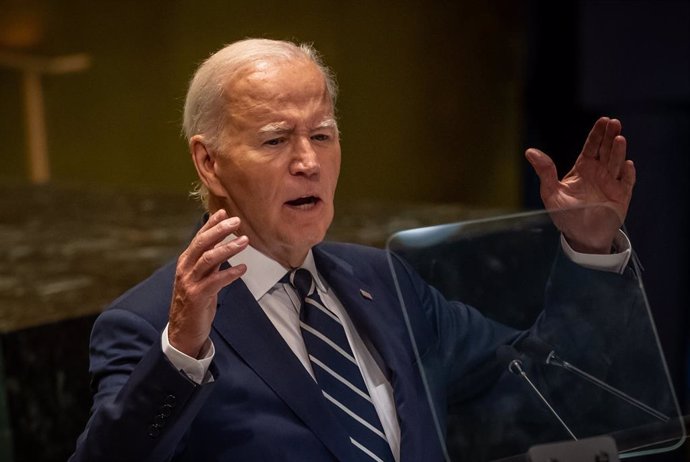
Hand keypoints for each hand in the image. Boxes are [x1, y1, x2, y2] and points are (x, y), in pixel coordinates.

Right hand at [168, 209, 248, 357]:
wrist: (183, 331)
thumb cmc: (195, 302)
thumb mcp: (201, 278)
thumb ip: (210, 262)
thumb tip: (223, 244)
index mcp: (186, 262)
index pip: (199, 238)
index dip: (211, 224)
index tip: (224, 212)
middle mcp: (185, 269)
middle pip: (202, 244)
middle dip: (219, 230)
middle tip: (236, 221)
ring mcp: (190, 283)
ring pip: (208, 259)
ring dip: (228, 248)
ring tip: (245, 241)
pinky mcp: (197, 297)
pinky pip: (215, 281)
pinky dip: (230, 273)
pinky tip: (243, 268)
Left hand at [525, 117, 635, 253]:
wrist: (580, 236)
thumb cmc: (565, 214)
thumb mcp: (551, 192)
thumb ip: (544, 171)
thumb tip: (530, 151)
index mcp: (583, 169)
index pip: (591, 147)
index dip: (597, 134)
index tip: (603, 120)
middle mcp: (599, 173)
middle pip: (606, 150)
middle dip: (610, 136)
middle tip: (614, 122)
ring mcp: (611, 183)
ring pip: (616, 163)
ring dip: (618, 151)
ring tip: (619, 139)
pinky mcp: (621, 197)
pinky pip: (626, 183)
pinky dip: (627, 174)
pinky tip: (627, 165)